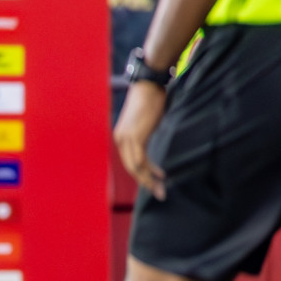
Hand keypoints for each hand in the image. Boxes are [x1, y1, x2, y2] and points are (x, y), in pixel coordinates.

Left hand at [114, 80, 167, 199]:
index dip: (141, 175)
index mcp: (121, 137)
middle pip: (130, 168)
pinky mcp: (135, 136)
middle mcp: (120, 139)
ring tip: (161, 189)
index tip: (153, 185)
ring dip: (148, 180)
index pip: (129, 162)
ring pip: (134, 167)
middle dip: (145, 183)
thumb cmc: (151, 102)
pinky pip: (140, 159)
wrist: (149, 87)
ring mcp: (126, 138)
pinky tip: (161, 175)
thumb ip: (147, 138)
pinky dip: (150, 169)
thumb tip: (157, 150)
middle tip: (159, 194)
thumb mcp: (147, 124)